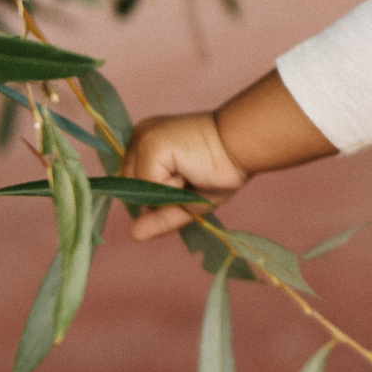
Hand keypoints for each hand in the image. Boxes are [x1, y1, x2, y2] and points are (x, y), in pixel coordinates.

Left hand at [123, 111, 247, 240]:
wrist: (242, 148)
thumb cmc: (222, 169)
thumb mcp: (187, 201)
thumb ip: (160, 216)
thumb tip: (134, 235)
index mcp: (147, 143)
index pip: (131, 184)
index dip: (154, 196)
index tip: (183, 181)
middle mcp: (140, 136)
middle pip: (129, 188)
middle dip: (159, 197)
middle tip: (189, 177)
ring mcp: (142, 139)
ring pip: (136, 189)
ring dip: (167, 193)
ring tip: (191, 172)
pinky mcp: (150, 145)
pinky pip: (149, 185)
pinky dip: (172, 188)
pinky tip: (190, 169)